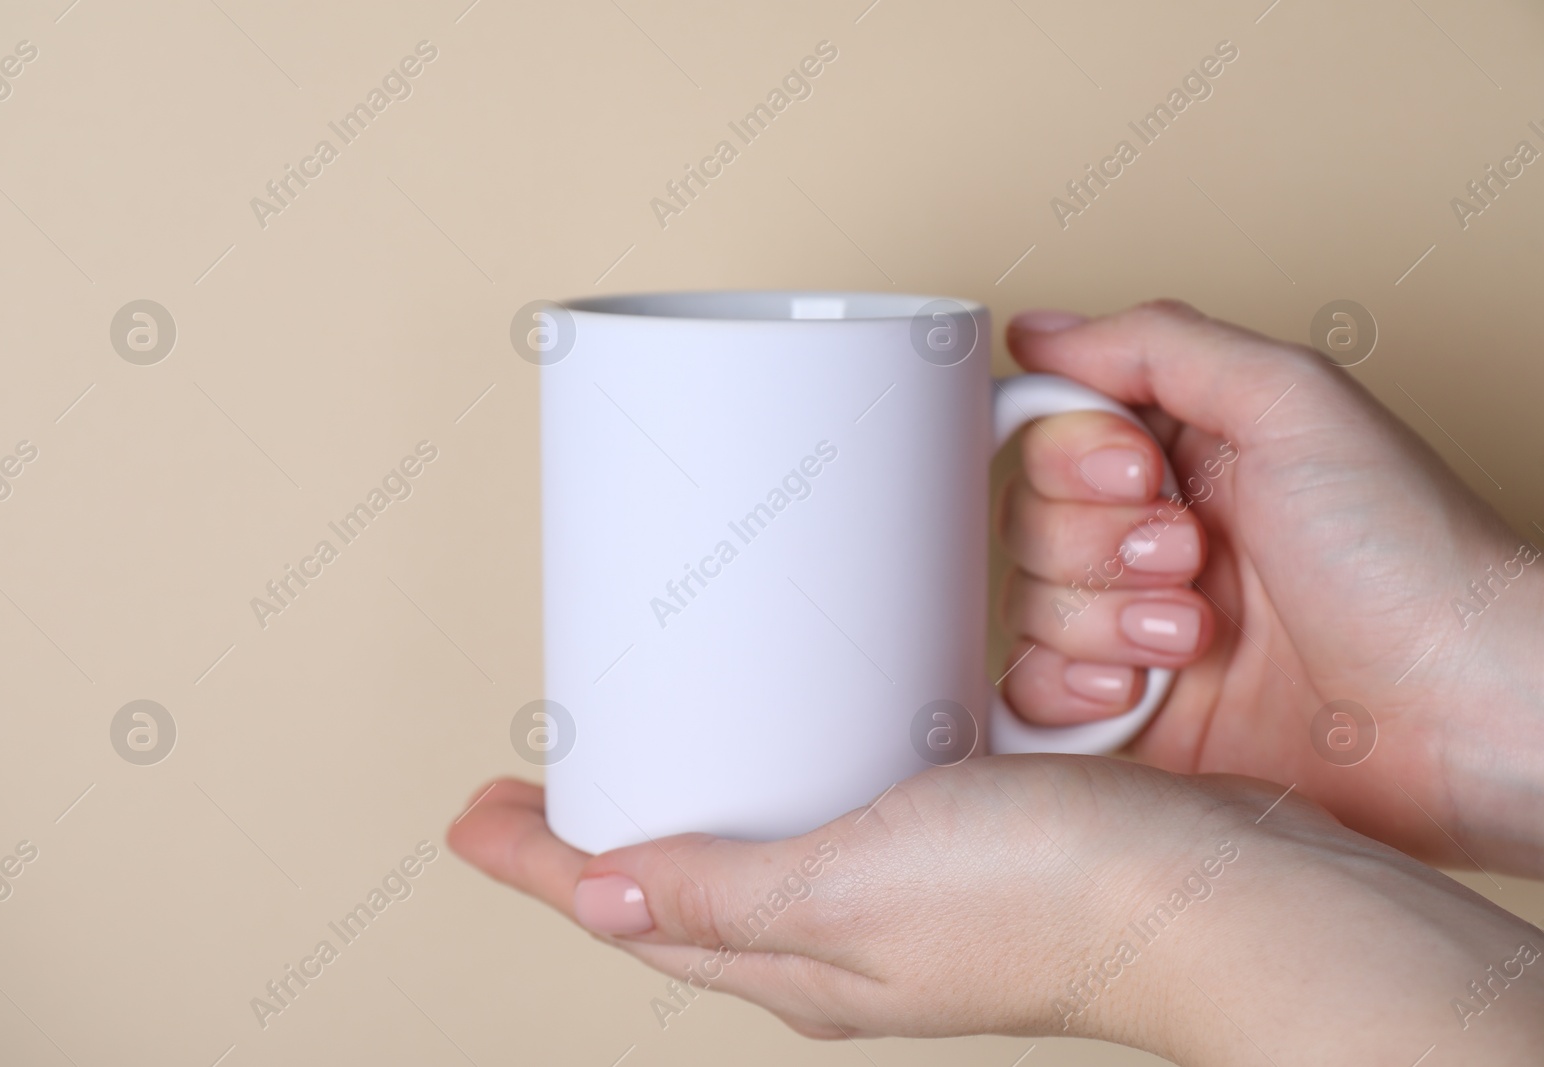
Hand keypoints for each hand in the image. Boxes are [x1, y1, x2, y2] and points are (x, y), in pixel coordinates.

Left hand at [448, 762, 1543, 1062]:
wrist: (1225, 894)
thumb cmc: (1052, 901)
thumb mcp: (855, 888)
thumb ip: (720, 893)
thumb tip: (588, 895)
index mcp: (796, 959)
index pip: (619, 906)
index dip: (534, 858)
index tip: (470, 809)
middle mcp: (839, 934)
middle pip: (678, 877)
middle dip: (603, 827)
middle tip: (551, 763)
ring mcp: (898, 885)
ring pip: (758, 834)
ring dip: (695, 787)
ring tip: (651, 728)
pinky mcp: (960, 831)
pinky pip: (840, 793)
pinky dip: (793, 756)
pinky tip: (800, 714)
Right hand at [997, 301, 1543, 874]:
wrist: (1463, 709)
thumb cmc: (1408, 555)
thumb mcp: (1292, 401)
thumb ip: (1156, 345)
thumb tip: (1038, 331)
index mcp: (1186, 455)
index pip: (1050, 432)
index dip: (1073, 455)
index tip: (1142, 472)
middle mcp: (1154, 538)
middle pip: (1027, 521)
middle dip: (1102, 543)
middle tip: (1195, 556)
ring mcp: (1138, 631)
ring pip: (1027, 607)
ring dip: (1105, 618)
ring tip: (1196, 635)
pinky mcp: (1129, 720)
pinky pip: (1029, 694)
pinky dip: (1067, 689)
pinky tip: (1137, 691)